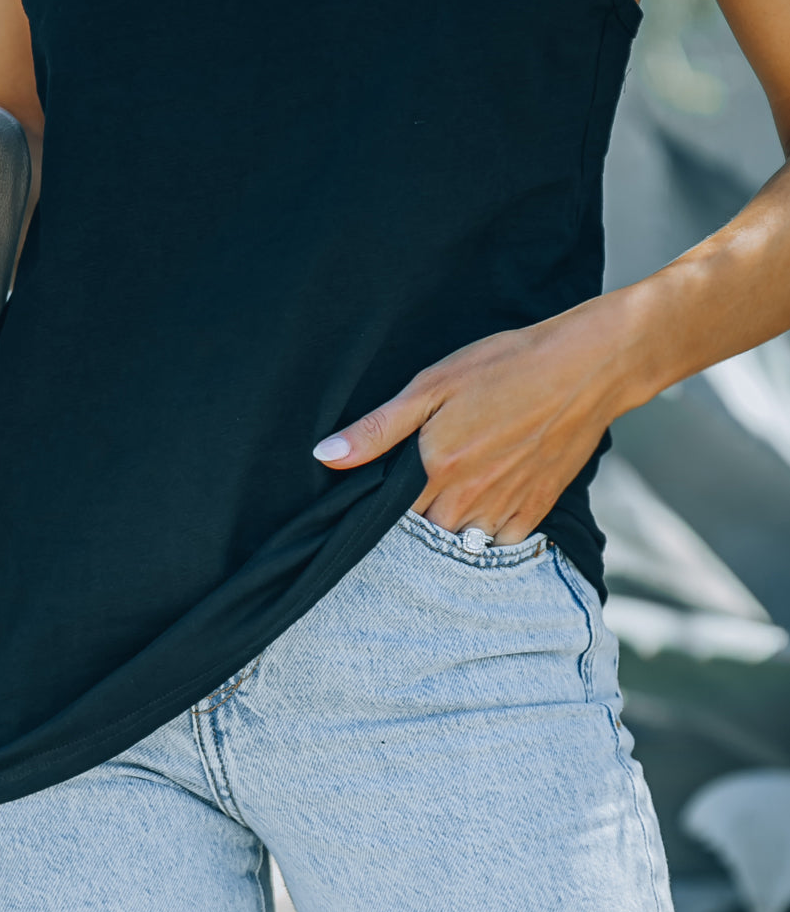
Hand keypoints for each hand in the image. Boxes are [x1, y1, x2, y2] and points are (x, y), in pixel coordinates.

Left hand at [312, 303, 625, 544]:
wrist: (585, 367)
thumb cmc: (506, 366)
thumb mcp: (432, 384)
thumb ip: (379, 428)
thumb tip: (326, 455)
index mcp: (435, 469)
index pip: (388, 516)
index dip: (378, 510)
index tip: (376, 500)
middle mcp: (469, 499)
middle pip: (424, 534)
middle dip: (413, 524)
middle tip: (413, 496)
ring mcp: (506, 508)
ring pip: (461, 544)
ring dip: (449, 533)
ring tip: (446, 503)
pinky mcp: (537, 509)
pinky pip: (502, 545)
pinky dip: (487, 536)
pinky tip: (481, 511)